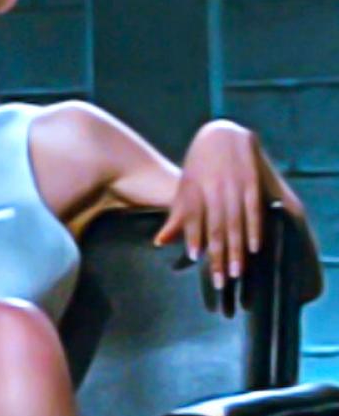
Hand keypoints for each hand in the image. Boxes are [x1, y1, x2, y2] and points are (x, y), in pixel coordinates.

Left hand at [153, 121, 265, 291]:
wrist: (221, 135)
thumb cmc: (198, 168)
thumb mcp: (184, 189)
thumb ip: (177, 217)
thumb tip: (160, 243)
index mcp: (193, 191)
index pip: (194, 219)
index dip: (195, 238)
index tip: (196, 259)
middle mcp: (213, 190)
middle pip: (215, 227)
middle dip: (218, 255)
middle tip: (220, 281)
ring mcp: (233, 186)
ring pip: (235, 223)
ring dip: (236, 249)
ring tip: (235, 272)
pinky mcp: (252, 183)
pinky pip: (253, 210)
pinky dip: (254, 230)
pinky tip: (254, 248)